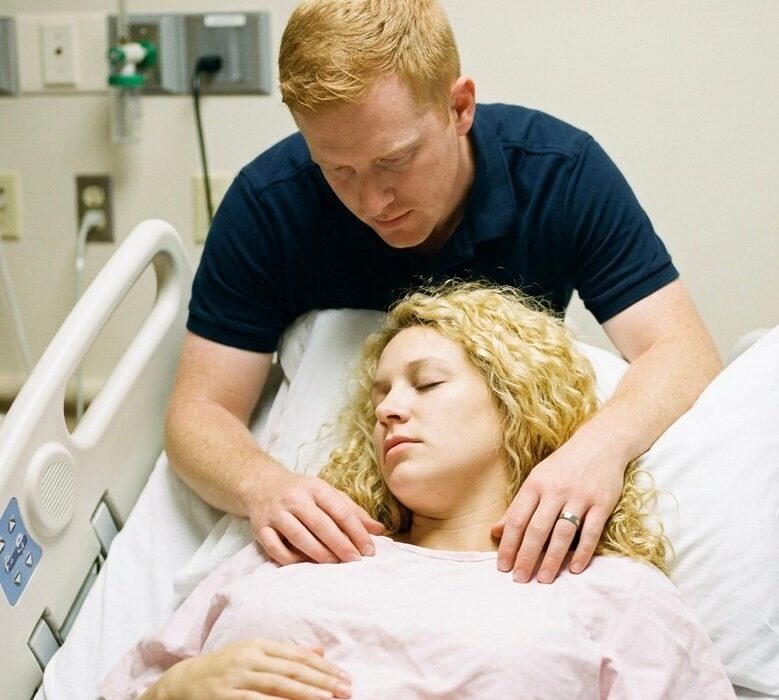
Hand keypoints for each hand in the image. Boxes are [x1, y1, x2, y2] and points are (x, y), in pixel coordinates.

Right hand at [144, 639, 351, 699]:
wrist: (182, 682)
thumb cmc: (225, 667)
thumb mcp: (254, 653)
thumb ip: (287, 653)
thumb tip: (321, 652)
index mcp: (259, 645)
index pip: (298, 655)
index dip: (323, 666)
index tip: (344, 676)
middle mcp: (249, 658)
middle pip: (292, 669)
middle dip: (321, 680)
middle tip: (345, 689)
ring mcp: (237, 677)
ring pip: (278, 685)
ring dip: (305, 693)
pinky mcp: (226, 696)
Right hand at [251, 471, 384, 564]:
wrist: (262, 484)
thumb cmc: (302, 492)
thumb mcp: (328, 494)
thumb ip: (353, 511)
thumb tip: (379, 530)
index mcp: (316, 488)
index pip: (340, 511)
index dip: (357, 532)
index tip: (369, 550)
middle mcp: (295, 499)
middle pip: (321, 524)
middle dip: (341, 545)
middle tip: (355, 561)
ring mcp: (276, 513)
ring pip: (299, 536)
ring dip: (319, 553)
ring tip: (334, 564)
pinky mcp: (260, 528)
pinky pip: (275, 548)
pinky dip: (290, 559)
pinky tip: (304, 564)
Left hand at [491, 444, 623, 582]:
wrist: (600, 444)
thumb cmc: (563, 466)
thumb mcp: (536, 480)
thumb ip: (517, 507)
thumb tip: (495, 532)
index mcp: (535, 484)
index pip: (517, 519)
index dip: (508, 544)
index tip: (502, 566)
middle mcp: (555, 490)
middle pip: (537, 529)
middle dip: (526, 556)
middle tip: (520, 579)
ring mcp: (579, 497)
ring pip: (563, 533)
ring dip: (552, 559)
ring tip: (544, 579)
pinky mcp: (602, 503)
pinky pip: (591, 532)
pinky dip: (583, 552)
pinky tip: (575, 568)